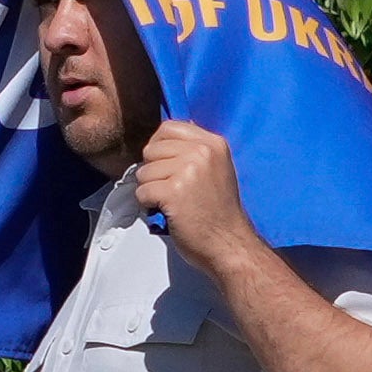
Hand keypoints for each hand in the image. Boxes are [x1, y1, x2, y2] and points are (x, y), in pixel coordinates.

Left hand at [126, 120, 262, 266]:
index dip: (159, 147)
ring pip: (143, 171)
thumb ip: (194, 151)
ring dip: (151, 190)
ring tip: (171, 202)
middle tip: (171, 189)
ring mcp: (188, 170)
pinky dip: (148, 205)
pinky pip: (141, 191)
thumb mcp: (216, 169)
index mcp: (213, 143)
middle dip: (154, 171)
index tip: (166, 166)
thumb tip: (164, 140)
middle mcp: (202, 151)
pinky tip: (167, 212)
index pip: (168, 128)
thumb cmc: (219, 212)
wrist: (229, 243)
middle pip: (151, 149)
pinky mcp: (173, 191)